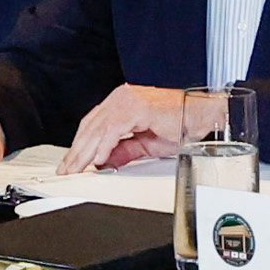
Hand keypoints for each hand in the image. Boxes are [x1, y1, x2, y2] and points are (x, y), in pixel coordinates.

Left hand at [73, 84, 226, 169]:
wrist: (203, 116)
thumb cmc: (181, 124)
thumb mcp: (145, 145)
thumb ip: (123, 151)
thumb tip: (104, 163)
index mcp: (122, 103)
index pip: (93, 125)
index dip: (80, 146)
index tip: (71, 163)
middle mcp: (122, 98)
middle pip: (91, 127)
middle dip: (77, 151)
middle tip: (66, 170)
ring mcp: (128, 101)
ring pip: (98, 129)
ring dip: (86, 152)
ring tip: (77, 169)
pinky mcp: (137, 107)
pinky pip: (114, 129)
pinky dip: (104, 146)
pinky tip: (98, 160)